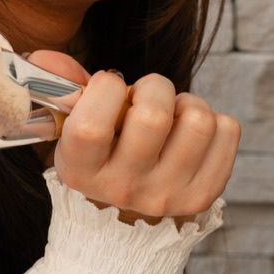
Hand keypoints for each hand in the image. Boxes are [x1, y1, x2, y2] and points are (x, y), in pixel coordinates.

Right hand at [51, 68, 239, 223]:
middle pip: (154, 116)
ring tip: (173, 115)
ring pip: (198, 119)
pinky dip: (214, 120)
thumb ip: (61, 89)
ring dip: (187, 103)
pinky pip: (227, 130)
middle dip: (153, 87)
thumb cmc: (100, 153)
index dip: (105, 87)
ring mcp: (167, 196)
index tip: (108, 86)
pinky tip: (190, 133)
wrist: (127, 215)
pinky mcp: (203, 195)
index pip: (92, 124)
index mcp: (81, 172)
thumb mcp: (71, 127)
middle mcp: (124, 190)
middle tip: (147, 97)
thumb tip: (46, 59)